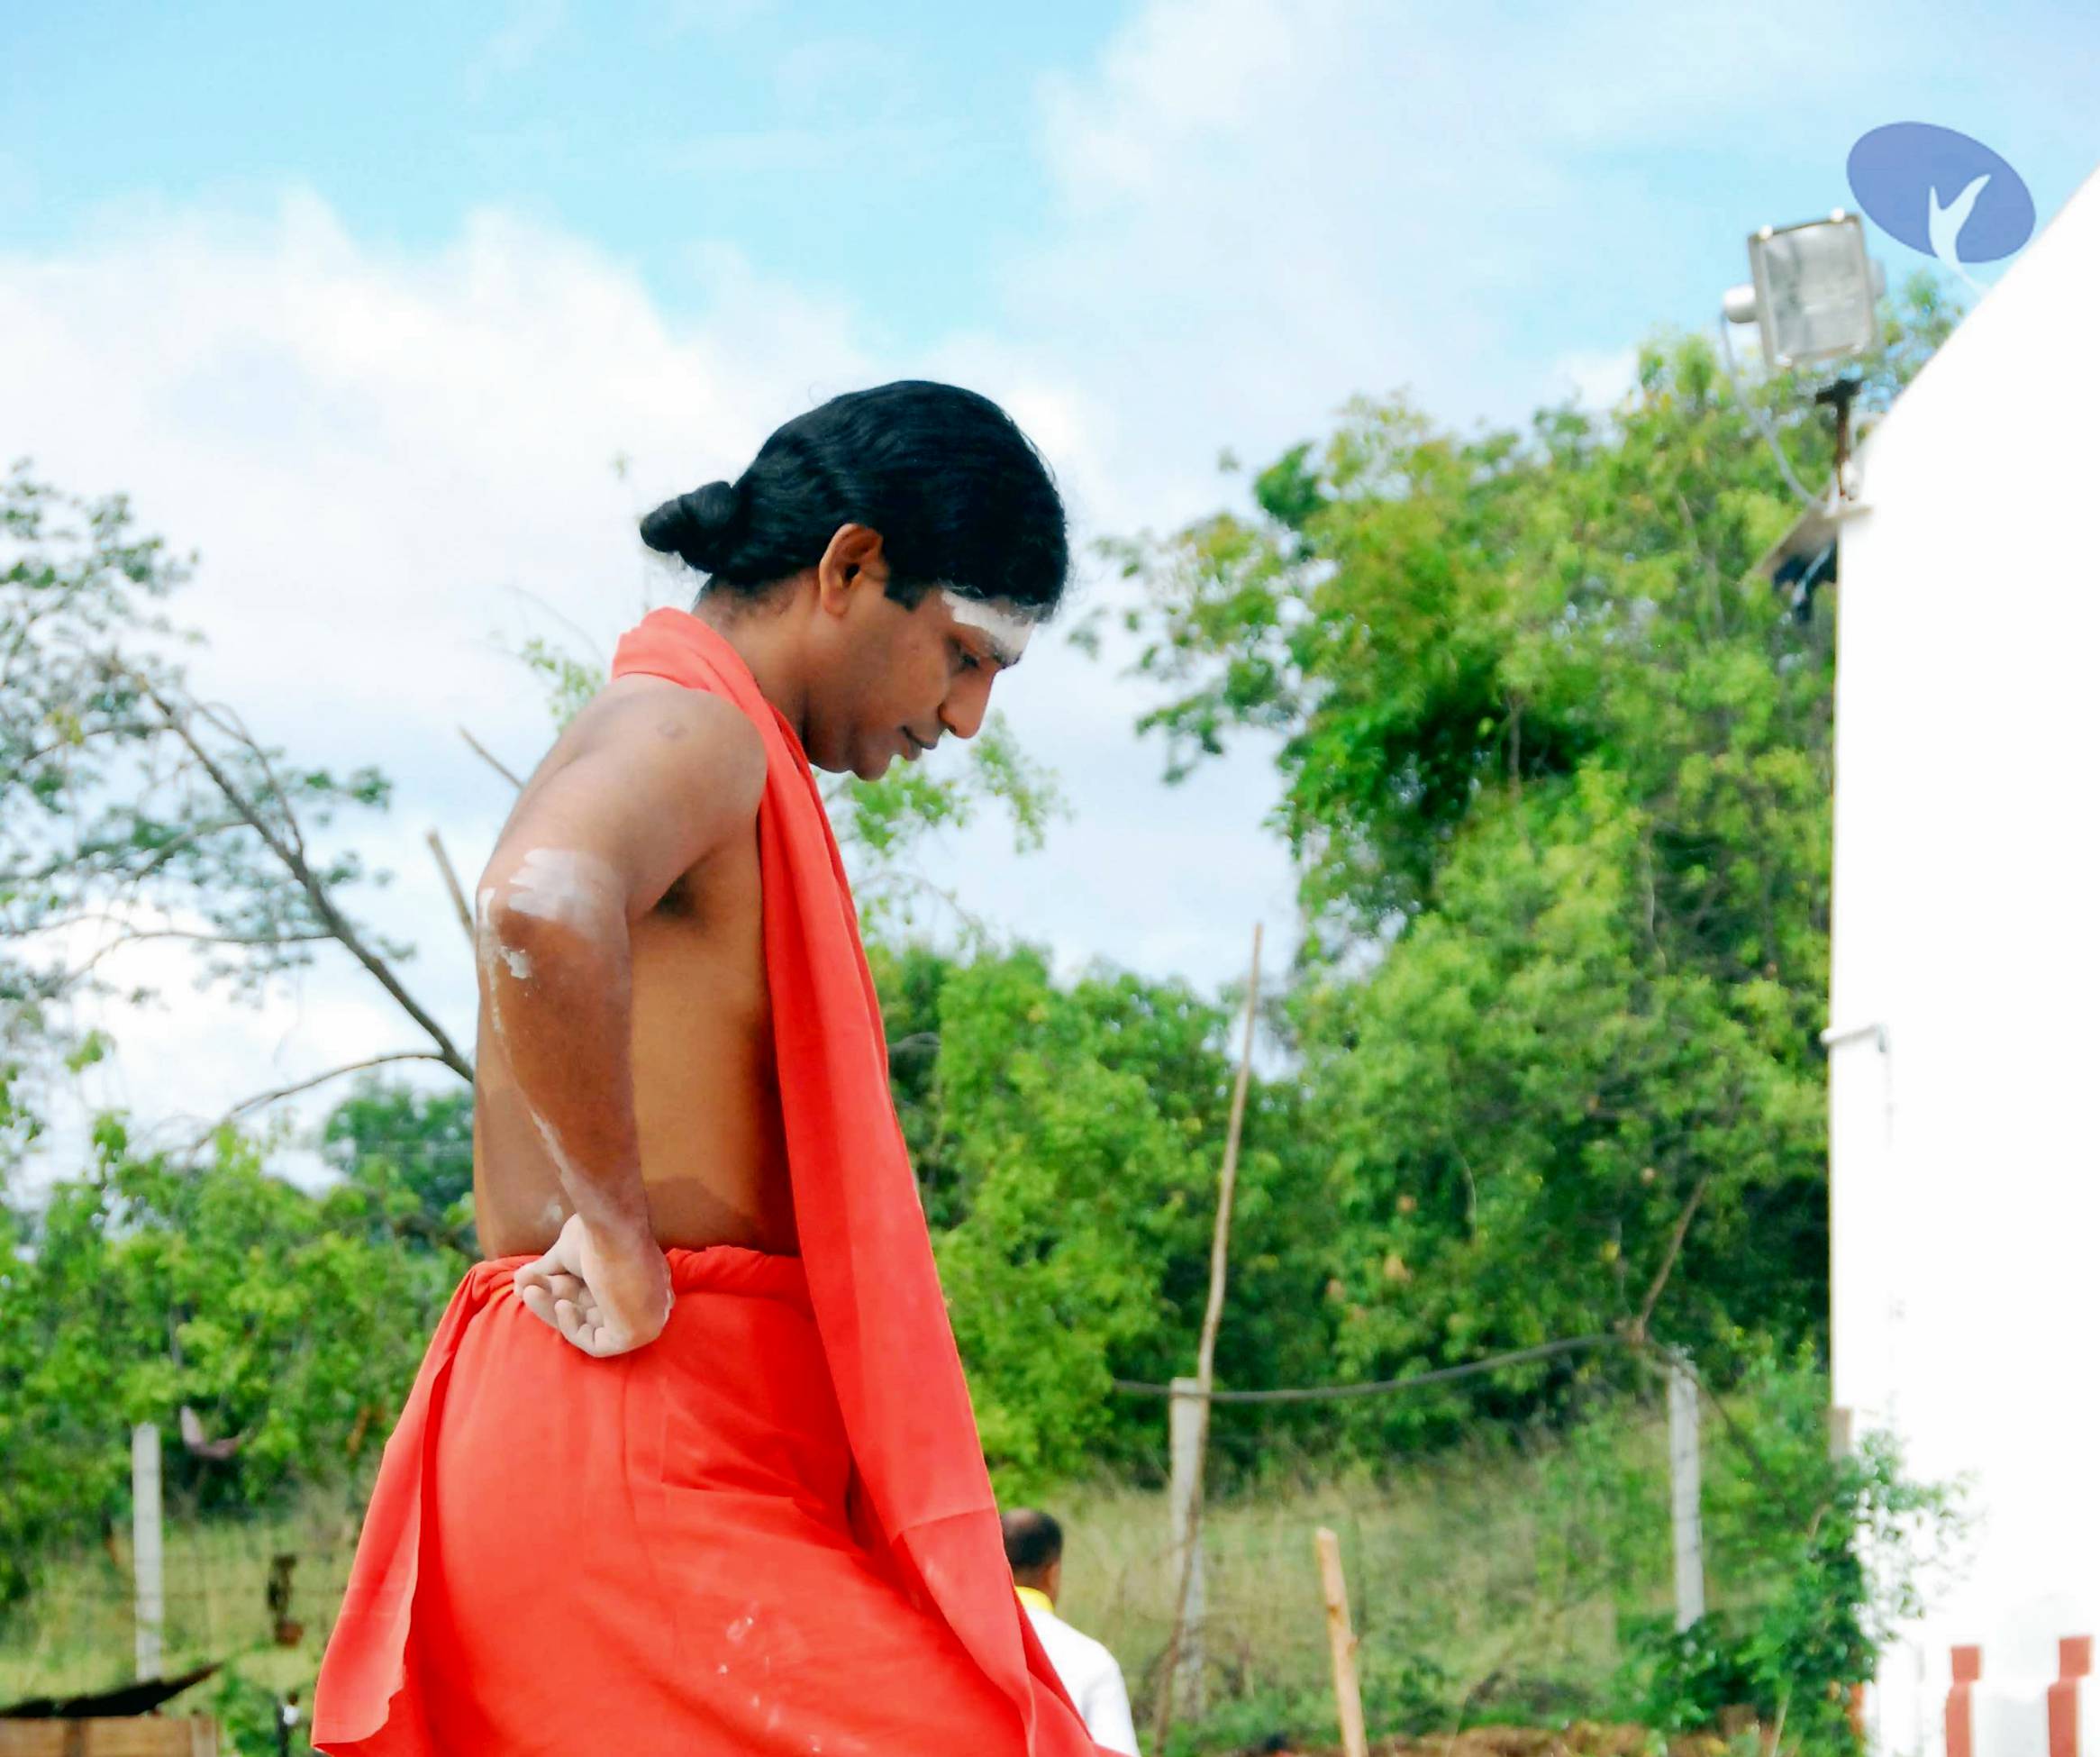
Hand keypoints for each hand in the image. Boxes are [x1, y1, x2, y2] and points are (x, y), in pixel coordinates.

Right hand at [513, 1212, 673, 1357]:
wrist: (613, 1227)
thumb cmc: (598, 1233)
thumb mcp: (567, 1253)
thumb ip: (548, 1271)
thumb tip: (519, 1282)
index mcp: (636, 1275)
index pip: (594, 1292)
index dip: (560, 1288)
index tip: (532, 1280)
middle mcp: (644, 1297)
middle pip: (588, 1307)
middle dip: (552, 1296)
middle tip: (524, 1285)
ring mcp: (644, 1317)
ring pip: (588, 1323)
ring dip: (554, 1308)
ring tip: (529, 1291)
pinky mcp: (637, 1334)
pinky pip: (597, 1344)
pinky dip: (573, 1328)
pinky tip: (562, 1306)